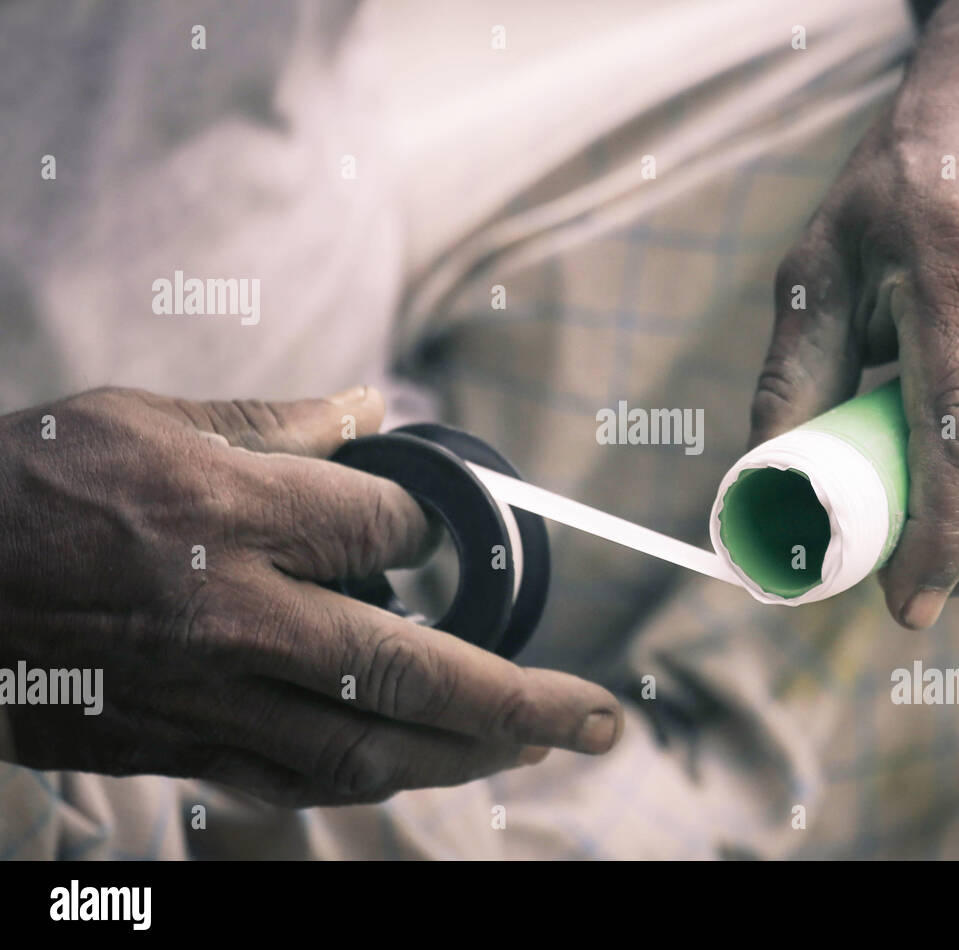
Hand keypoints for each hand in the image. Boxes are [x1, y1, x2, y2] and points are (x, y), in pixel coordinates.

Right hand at [0, 386, 621, 804]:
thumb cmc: (29, 479)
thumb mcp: (148, 415)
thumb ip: (277, 422)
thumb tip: (375, 409)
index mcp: (230, 514)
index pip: (388, 530)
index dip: (430, 529)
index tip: (436, 531)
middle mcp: (230, 617)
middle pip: (410, 672)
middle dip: (521, 702)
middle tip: (597, 719)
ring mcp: (197, 696)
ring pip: (360, 751)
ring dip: (458, 756)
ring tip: (527, 748)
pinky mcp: (162, 745)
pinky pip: (286, 778)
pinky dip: (361, 774)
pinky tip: (406, 763)